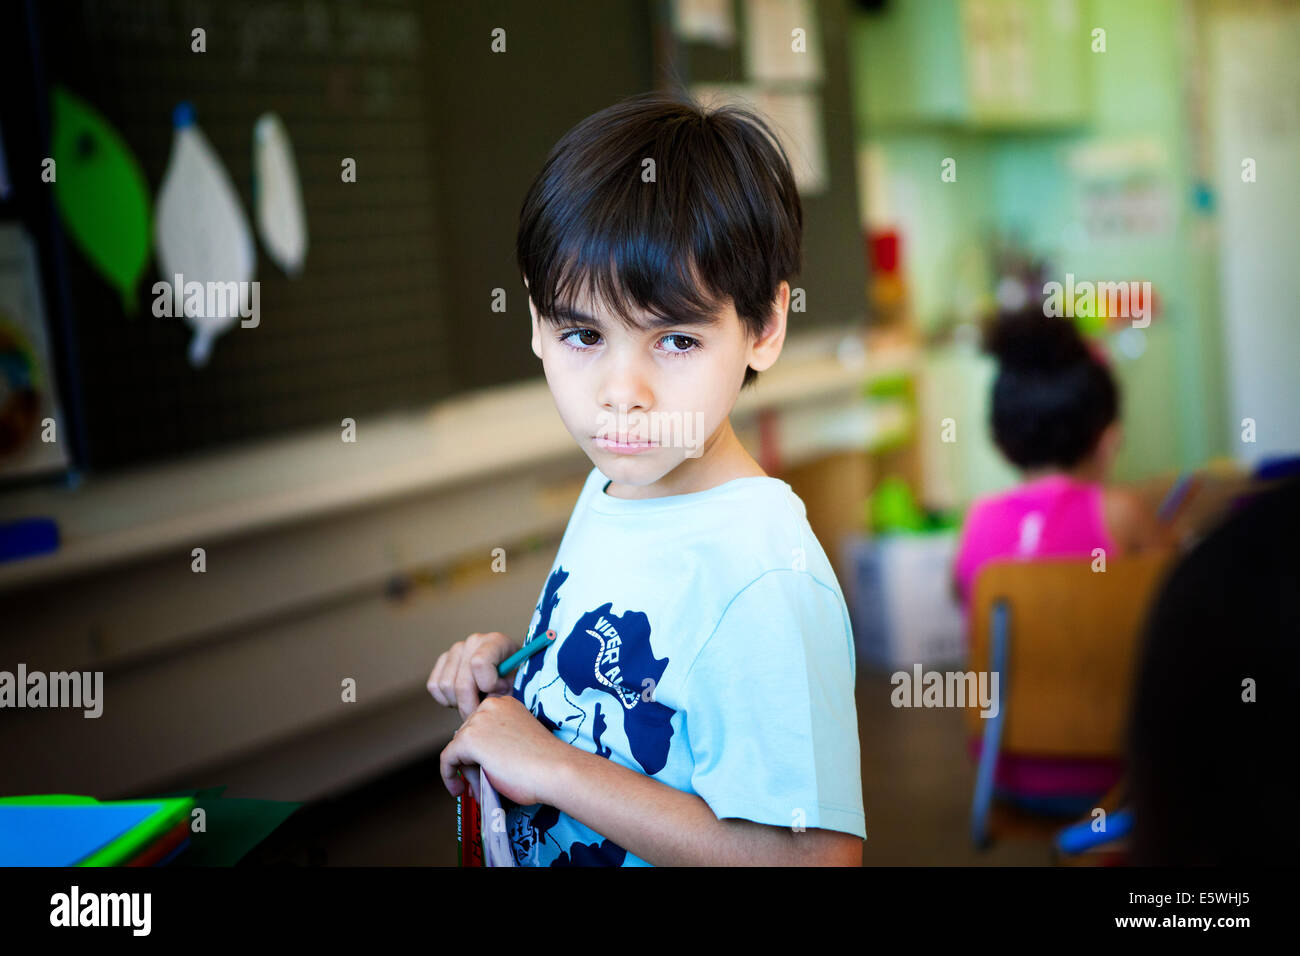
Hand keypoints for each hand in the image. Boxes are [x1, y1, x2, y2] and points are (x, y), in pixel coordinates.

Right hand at [427, 631, 518, 719]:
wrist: (507, 675)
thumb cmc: (515, 681)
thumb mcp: (518, 686)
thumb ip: (506, 693)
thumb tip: (488, 698)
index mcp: (496, 641)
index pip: (479, 663)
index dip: (488, 685)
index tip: (499, 692)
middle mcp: (474, 641)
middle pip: (461, 682)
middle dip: (471, 705)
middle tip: (482, 713)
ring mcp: (456, 649)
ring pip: (445, 686)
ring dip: (459, 702)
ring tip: (475, 701)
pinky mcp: (442, 660)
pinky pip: (434, 686)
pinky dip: (446, 699)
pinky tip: (463, 698)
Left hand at [440, 694, 566, 807]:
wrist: (554, 770)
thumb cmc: (545, 763)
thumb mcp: (517, 743)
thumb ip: (496, 744)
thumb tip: (470, 763)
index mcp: (505, 703)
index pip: (480, 726)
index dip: (480, 751)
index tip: (483, 767)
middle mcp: (490, 706)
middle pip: (467, 737)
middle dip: (472, 764)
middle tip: (482, 785)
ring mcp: (479, 720)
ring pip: (459, 750)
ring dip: (467, 773)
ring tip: (481, 790)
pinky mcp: (469, 739)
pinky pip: (447, 760)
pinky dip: (449, 776)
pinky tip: (458, 789)